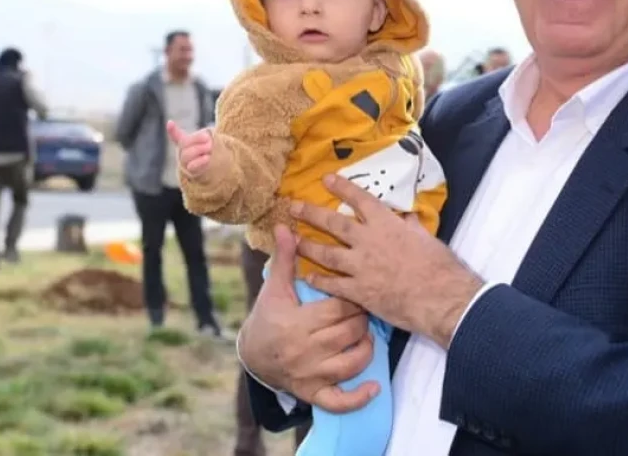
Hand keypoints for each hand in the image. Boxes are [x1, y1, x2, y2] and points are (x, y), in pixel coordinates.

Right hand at [166, 121, 211, 175]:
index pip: (175, 135)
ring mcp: (185, 161)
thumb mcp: (206, 139)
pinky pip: (192, 166)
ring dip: (199, 149)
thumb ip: (205, 136)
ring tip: (209, 147)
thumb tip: (207, 137)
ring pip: (187, 155)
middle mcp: (182, 151)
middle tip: (208, 138)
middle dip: (197, 139)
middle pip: (184, 144)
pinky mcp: (191, 171)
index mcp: (184, 141)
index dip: (172, 129)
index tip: (170, 123)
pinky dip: (200, 161)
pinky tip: (207, 157)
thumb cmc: (205, 148)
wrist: (208, 163)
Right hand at [237, 225, 378, 412]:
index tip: (360, 289)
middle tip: (366, 309)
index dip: (353, 298)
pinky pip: (340, 401)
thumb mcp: (274, 287)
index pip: (337, 308)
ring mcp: (310, 374)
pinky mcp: (313, 394)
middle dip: (361, 319)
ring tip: (367, 335)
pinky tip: (374, 386)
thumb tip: (286, 226)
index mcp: (297, 322)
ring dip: (365, 349)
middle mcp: (305, 350)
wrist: (252, 356)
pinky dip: (359, 397)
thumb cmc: (267, 317)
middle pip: (348, 333)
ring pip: (350, 363)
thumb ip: (285, 258)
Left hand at [293, 174, 481, 347]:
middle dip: (312, 214)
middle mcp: (368, 241)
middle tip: (294, 207)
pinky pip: (333, 284)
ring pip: (327, 253)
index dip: (342, 188)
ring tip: (296, 242)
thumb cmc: (439, 266)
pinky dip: (320, 280)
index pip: (360, 200)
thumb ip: (411, 227)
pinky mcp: (359, 291)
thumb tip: (407, 217)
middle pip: (333, 223)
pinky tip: (309, 277)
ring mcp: (361, 266)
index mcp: (386, 224)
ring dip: (309, 247)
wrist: (441, 298)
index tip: (327, 180)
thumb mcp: (426, 238)